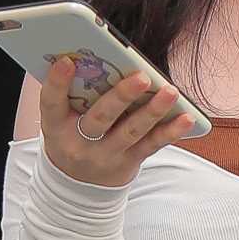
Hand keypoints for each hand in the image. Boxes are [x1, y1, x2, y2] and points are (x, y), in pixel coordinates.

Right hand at [39, 54, 191, 188]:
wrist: (78, 186)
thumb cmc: (72, 135)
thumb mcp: (61, 119)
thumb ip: (72, 91)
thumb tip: (93, 53)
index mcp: (56, 126)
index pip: (51, 104)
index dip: (56, 83)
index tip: (66, 61)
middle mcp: (80, 143)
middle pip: (101, 118)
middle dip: (122, 96)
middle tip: (142, 77)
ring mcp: (106, 155)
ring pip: (131, 131)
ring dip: (153, 111)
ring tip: (170, 91)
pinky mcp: (129, 161)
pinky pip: (152, 145)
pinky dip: (171, 131)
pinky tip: (187, 118)